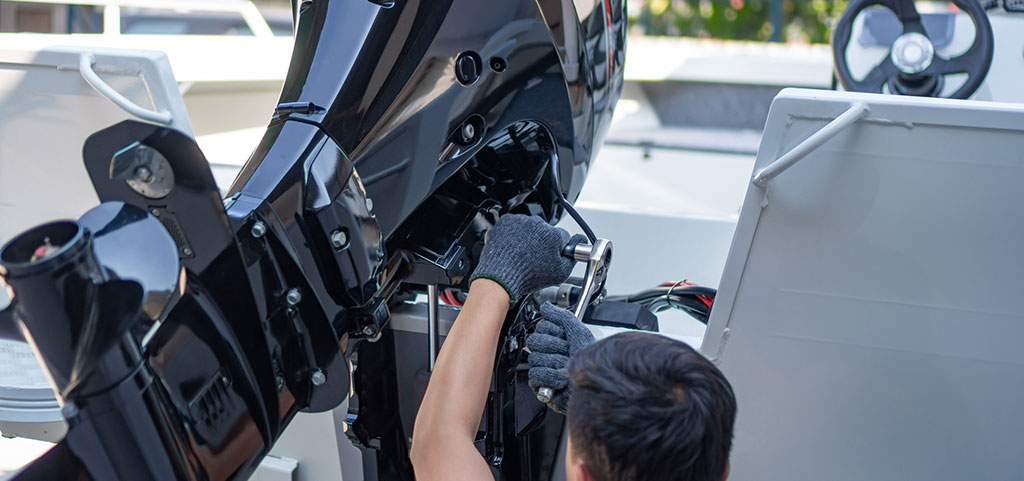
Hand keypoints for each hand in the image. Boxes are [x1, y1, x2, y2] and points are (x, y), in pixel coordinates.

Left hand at [470, 214, 584, 303]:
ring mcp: (521, 221)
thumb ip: (572, 257)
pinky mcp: (507, 221)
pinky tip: (514, 247)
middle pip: (546, 231)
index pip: (563, 237)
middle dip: (543, 242)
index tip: (551, 255)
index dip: (558, 248)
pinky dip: (515, 233)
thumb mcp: (560, 273)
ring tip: (523, 254)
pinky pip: (516, 225)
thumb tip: (579, 244)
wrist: (501, 276)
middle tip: (535, 258)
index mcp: (553, 234)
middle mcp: (538, 224)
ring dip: (529, 237)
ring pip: (531, 228)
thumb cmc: (526, 276)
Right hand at [526, 302, 594, 413]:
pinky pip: (535, 374)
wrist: (594, 384)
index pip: (541, 327)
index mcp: (557, 339)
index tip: (565, 337)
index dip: (554, 332)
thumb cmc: (590, 362)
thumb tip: (546, 306)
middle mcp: (549, 352)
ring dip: (554, 363)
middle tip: (565, 352)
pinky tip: (560, 380)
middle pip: (535, 341)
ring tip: (565, 368)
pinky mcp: (541, 384)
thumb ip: (562, 317)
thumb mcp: (579, 333)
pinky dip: (550, 377)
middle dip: (554, 347)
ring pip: (535, 358)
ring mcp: (544, 368)